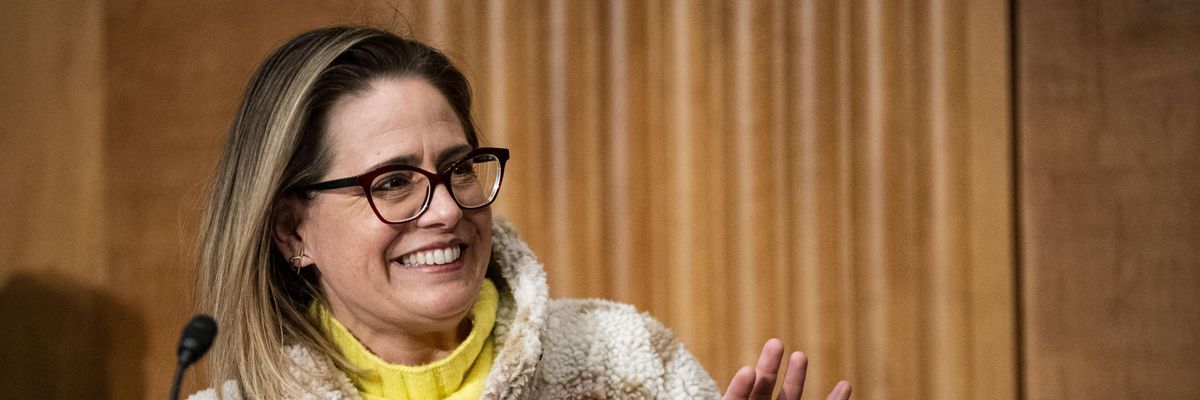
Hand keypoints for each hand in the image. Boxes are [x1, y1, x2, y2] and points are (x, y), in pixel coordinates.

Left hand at [722, 338, 851, 399]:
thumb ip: (734, 399)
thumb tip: (730, 388)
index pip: (735, 399)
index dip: (740, 387)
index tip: (748, 371)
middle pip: (762, 388)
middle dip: (769, 366)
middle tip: (775, 343)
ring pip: (790, 396)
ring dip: (796, 376)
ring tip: (799, 355)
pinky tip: (845, 385)